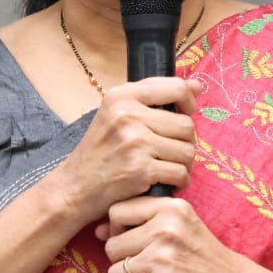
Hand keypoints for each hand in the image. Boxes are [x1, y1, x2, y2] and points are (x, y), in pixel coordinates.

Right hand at [55, 77, 202, 222]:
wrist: (74, 187)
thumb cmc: (100, 150)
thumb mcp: (116, 113)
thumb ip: (154, 96)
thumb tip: (197, 86)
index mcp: (121, 96)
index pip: (175, 88)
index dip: (188, 102)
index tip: (185, 113)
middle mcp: (127, 115)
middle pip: (186, 125)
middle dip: (185, 142)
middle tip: (170, 152)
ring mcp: (135, 143)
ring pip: (188, 150)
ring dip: (183, 164)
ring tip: (167, 167)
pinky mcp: (141, 170)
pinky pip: (181, 173)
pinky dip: (179, 181)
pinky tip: (165, 182)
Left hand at [97, 194, 272, 272]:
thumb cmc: (203, 255)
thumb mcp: (181, 224)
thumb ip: (142, 221)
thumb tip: (97, 230)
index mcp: (171, 208)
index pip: (117, 210)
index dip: (116, 228)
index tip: (132, 240)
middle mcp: (166, 228)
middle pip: (111, 244)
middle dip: (123, 259)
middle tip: (148, 264)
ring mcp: (164, 257)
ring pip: (114, 270)